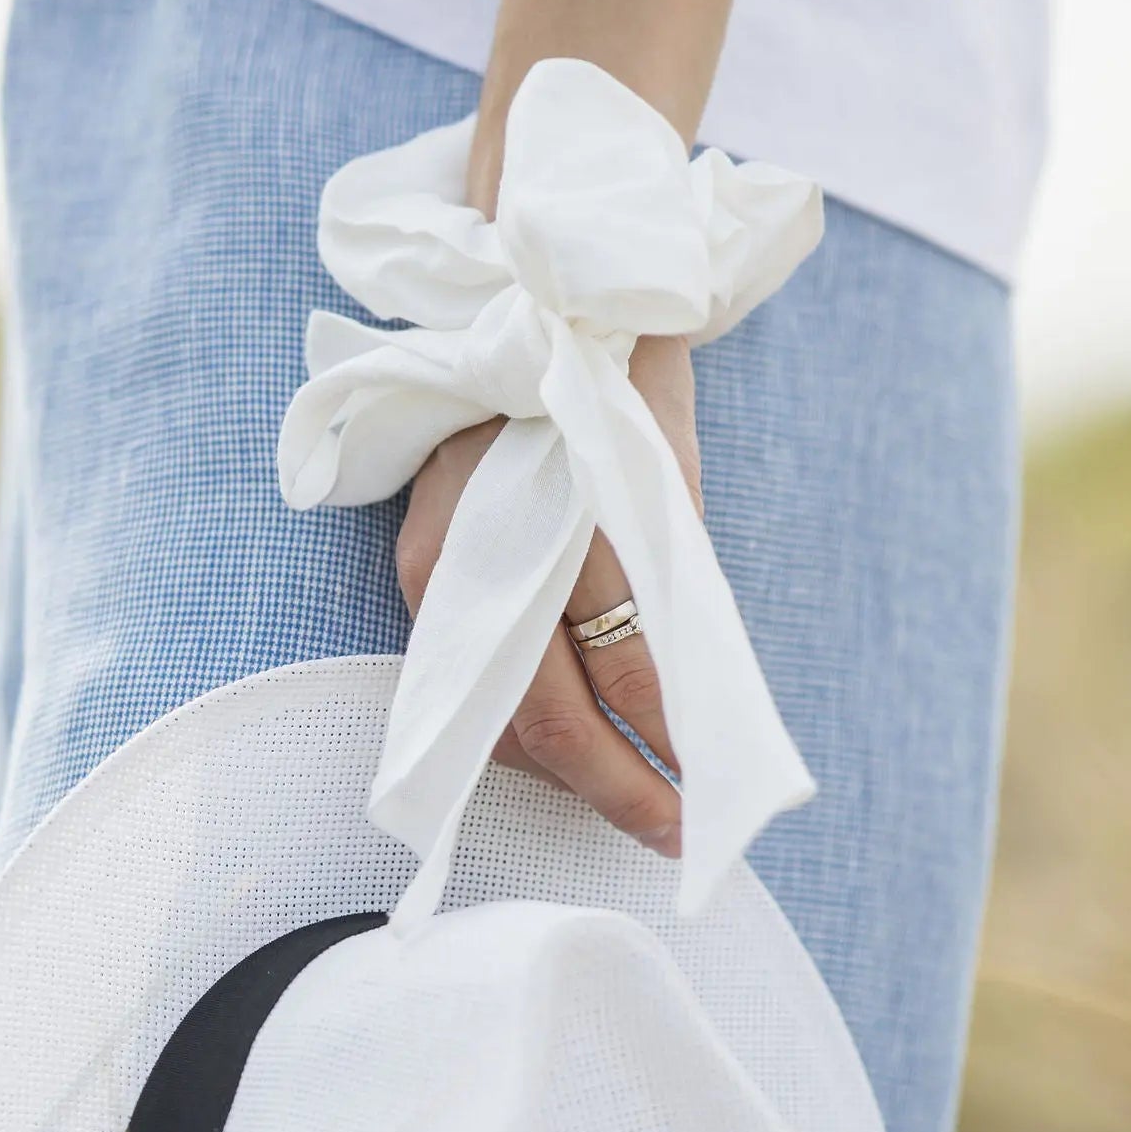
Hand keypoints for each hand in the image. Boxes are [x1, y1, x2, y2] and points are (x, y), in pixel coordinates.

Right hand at [395, 334, 697, 855]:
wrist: (519, 293)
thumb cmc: (613, 378)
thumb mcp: (664, 474)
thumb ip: (672, 582)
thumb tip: (695, 703)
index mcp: (561, 515)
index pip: (624, 664)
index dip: (671, 741)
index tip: (715, 796)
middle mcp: (482, 555)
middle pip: (549, 718)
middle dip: (620, 792)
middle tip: (680, 838)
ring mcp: (435, 570)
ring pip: (498, 717)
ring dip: (568, 775)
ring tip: (633, 806)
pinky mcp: (415, 575)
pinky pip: (466, 685)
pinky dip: (520, 731)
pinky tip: (569, 758)